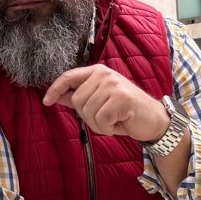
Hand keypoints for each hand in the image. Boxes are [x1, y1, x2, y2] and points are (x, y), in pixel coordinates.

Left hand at [42, 64, 168, 141]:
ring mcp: (113, 84)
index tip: (46, 101)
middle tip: (105, 118)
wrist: (154, 120)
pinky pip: (101, 120)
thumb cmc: (125, 112)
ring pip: (88, 112)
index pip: (68, 76)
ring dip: (99, 124)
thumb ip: (78, 97)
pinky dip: (108, 128)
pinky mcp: (121, 98)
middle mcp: (104, 74)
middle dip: (87, 116)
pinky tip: (120, 123)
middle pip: (76, 100)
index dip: (55, 89)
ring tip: (114, 120)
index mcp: (97, 71)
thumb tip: (55, 96)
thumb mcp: (99, 102)